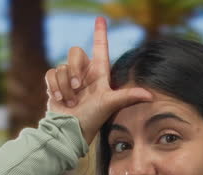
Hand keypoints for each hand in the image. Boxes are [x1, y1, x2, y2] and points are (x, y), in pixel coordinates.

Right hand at [44, 17, 152, 143]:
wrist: (69, 130)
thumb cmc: (92, 118)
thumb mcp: (110, 104)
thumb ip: (128, 96)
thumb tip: (151, 96)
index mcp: (99, 74)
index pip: (100, 48)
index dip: (100, 33)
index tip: (100, 18)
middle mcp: (84, 73)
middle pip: (75, 52)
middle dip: (74, 70)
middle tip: (78, 88)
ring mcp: (69, 78)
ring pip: (62, 66)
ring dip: (65, 86)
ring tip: (71, 101)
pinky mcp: (56, 83)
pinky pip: (51, 73)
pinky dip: (54, 87)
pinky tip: (60, 99)